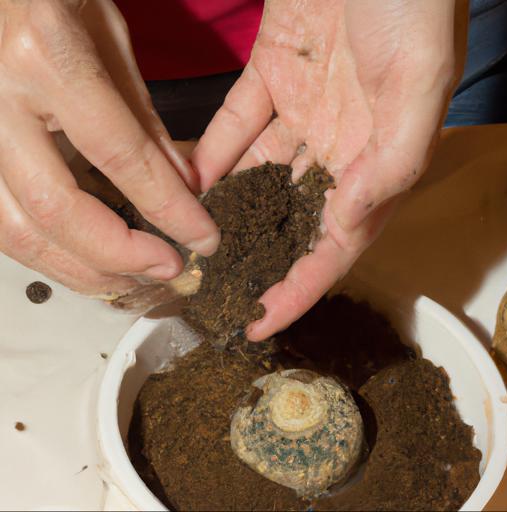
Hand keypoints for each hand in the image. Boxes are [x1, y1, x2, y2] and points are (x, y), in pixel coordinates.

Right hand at [0, 0, 218, 295]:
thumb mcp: (111, 41)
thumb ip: (143, 121)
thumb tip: (182, 186)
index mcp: (44, 59)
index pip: (121, 157)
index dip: (169, 209)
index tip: (202, 238)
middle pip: (58, 210)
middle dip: (121, 255)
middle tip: (168, 268)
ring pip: (17, 231)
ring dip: (80, 269)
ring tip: (129, 279)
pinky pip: (1, 221)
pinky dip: (47, 250)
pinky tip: (85, 259)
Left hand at [193, 0, 465, 339]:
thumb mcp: (419, 83)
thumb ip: (391, 159)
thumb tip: (349, 220)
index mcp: (378, 158)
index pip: (336, 242)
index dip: (301, 287)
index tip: (262, 322)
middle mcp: (340, 144)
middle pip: (292, 218)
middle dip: (257, 256)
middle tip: (214, 288)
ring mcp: (305, 112)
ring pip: (259, 175)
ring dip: (226, 207)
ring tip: (189, 240)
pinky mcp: (274, 75)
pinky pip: (237, 124)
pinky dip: (212, 151)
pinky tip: (186, 177)